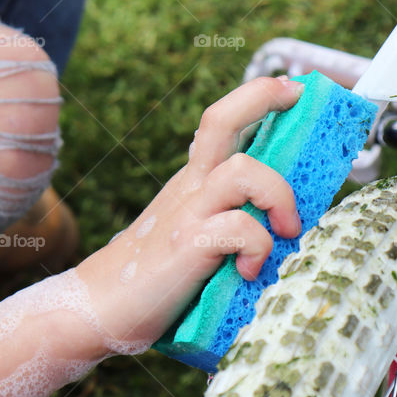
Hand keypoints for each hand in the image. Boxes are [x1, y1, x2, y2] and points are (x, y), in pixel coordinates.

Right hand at [76, 76, 304, 351]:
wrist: (99, 307)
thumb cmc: (155, 277)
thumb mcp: (192, 234)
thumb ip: (226, 219)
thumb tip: (286, 224)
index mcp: (194, 183)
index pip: (222, 123)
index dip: (257, 96)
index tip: (293, 88)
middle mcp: (191, 188)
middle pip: (220, 120)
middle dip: (262, 97)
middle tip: (297, 99)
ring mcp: (187, 214)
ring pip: (242, 170)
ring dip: (277, 195)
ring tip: (286, 229)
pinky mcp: (187, 246)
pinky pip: (237, 228)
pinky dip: (257, 246)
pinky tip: (251, 270)